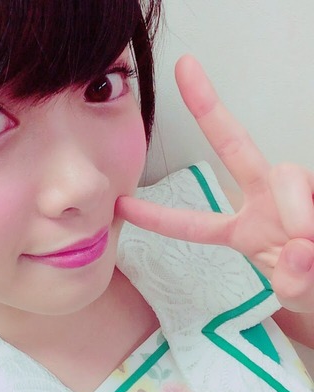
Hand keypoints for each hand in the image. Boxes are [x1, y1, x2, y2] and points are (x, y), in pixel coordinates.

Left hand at [117, 55, 313, 312]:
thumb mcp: (297, 296)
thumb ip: (294, 285)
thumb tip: (299, 250)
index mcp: (243, 232)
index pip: (195, 225)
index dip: (159, 218)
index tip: (122, 206)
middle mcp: (264, 204)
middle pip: (235, 147)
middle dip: (208, 109)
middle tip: (183, 68)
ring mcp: (295, 192)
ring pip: (285, 171)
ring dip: (295, 209)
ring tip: (304, 243)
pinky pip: (313, 187)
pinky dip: (311, 214)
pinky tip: (312, 236)